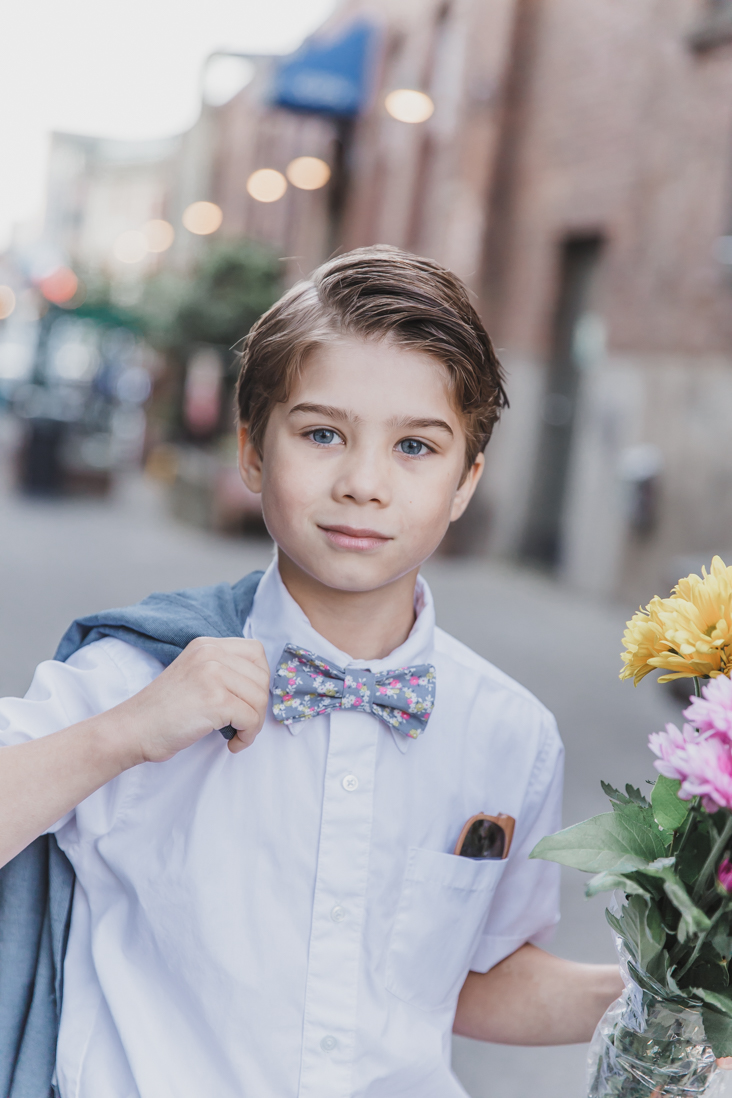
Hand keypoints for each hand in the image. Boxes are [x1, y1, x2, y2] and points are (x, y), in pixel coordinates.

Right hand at [103, 637, 269, 762]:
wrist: (132, 729)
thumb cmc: (162, 711)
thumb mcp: (194, 675)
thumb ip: (222, 671)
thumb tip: (260, 686)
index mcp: (206, 645)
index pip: (257, 652)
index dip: (259, 679)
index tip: (249, 700)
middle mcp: (210, 653)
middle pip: (262, 677)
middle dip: (259, 705)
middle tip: (244, 724)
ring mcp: (212, 674)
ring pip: (259, 699)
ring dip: (255, 724)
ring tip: (238, 734)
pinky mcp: (215, 700)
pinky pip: (251, 719)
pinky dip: (248, 736)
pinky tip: (232, 744)